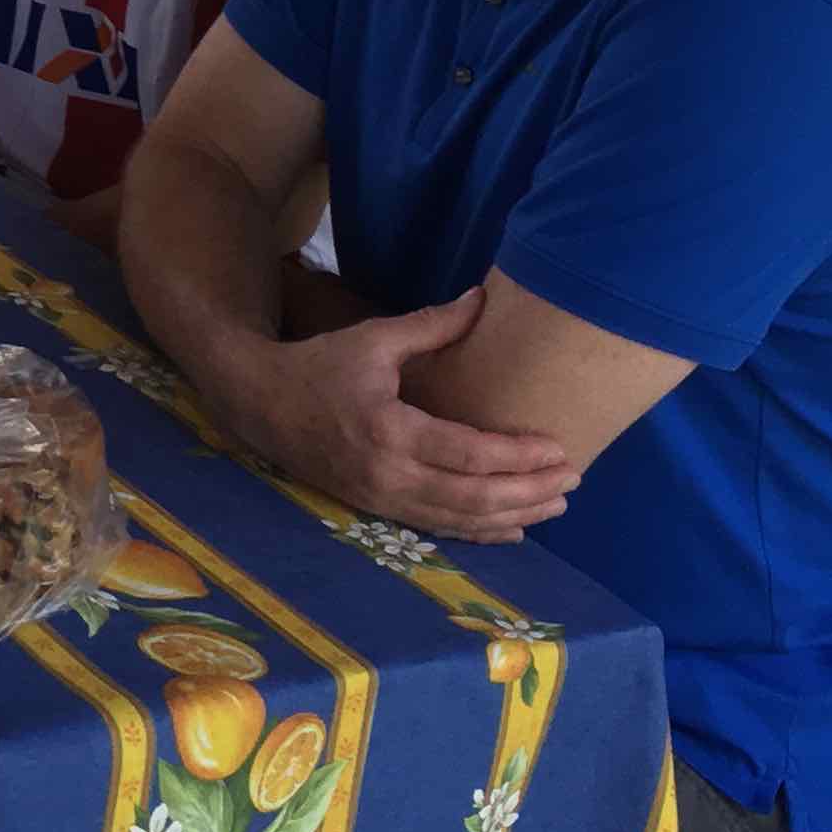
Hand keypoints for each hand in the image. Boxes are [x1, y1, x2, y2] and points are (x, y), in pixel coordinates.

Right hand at [219, 291, 575, 542]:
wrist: (259, 405)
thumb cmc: (319, 366)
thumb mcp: (373, 339)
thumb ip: (432, 326)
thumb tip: (483, 299)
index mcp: (389, 428)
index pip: (468, 453)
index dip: (518, 457)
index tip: (559, 449)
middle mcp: (388, 474)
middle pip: (472, 496)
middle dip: (528, 492)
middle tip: (572, 481)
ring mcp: (381, 499)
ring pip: (459, 520)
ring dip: (513, 517)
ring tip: (556, 506)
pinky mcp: (376, 509)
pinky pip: (437, 529)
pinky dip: (479, 532)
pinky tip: (513, 530)